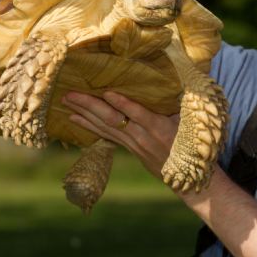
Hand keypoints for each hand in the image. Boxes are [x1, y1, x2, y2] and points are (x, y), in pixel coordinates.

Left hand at [62, 91, 179, 178]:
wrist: (186, 176)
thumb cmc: (191, 143)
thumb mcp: (190, 123)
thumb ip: (180, 104)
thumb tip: (176, 80)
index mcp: (159, 127)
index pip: (139, 114)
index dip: (123, 104)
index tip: (108, 92)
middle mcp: (142, 136)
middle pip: (112, 120)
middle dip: (90, 106)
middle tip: (70, 95)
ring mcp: (133, 143)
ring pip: (104, 127)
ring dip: (83, 114)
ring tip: (66, 102)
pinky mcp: (129, 147)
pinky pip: (105, 135)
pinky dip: (88, 126)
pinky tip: (74, 118)